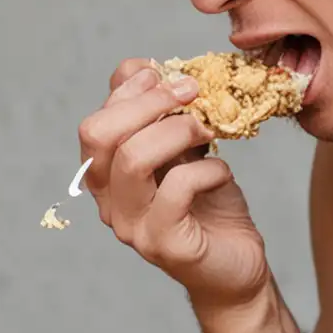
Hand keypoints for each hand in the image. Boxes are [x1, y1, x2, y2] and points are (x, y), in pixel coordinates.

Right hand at [77, 60, 271, 309]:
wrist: (238, 265)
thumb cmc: (209, 205)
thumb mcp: (183, 150)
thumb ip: (158, 115)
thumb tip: (138, 67)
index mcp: (106, 178)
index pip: (94, 125)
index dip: (129, 91)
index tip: (165, 74)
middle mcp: (109, 203)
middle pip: (99, 136)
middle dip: (148, 103)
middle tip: (191, 91)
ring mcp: (133, 227)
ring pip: (133, 159)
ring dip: (177, 130)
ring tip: (208, 128)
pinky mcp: (166, 245)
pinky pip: (177, 189)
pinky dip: (207, 167)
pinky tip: (221, 171)